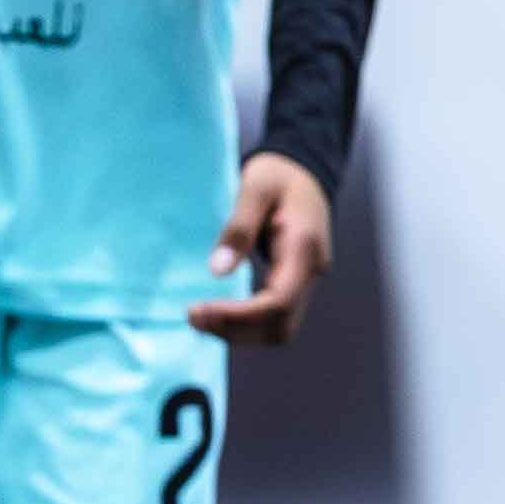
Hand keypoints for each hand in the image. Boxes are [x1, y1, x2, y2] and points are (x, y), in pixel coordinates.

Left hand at [188, 151, 333, 346]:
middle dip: (236, 329)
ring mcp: (306, 280)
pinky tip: (218, 312)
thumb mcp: (255, 188)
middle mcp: (312, 271)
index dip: (238, 315)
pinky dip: (246, 323)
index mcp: (304, 248)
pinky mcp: (294, 283)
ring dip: (240, 332)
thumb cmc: (277, 175)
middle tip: (193, 317)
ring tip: (201, 318)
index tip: (199, 311)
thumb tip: (218, 270)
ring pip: (279, 328)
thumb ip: (238, 227)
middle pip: (280, 325)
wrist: (302, 171)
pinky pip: (274, 316)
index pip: (278, 301)